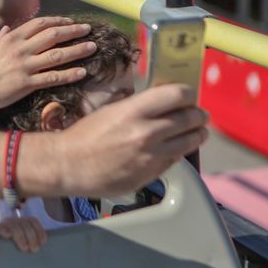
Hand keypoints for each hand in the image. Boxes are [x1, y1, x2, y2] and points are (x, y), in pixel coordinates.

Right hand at [0, 16, 95, 127]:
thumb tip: (7, 29)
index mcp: (9, 39)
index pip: (39, 24)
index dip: (57, 21)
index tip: (70, 22)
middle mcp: (18, 50)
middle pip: (52, 35)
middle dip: (73, 31)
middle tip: (88, 30)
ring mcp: (23, 67)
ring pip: (57, 55)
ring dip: (77, 50)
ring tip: (92, 47)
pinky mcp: (25, 84)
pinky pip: (53, 77)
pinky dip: (69, 74)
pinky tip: (82, 72)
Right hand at [0, 217, 46, 252]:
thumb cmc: (12, 251)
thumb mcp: (24, 246)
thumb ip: (32, 244)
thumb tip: (45, 247)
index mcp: (22, 223)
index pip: (33, 221)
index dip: (39, 230)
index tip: (43, 242)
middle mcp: (13, 221)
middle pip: (25, 224)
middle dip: (32, 236)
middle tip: (34, 250)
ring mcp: (2, 224)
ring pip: (13, 225)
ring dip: (21, 236)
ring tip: (24, 248)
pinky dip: (3, 230)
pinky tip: (8, 235)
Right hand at [31, 84, 208, 197]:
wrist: (67, 165)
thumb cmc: (83, 137)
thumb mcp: (111, 111)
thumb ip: (139, 107)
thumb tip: (163, 103)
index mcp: (133, 111)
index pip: (177, 95)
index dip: (188, 93)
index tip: (189, 94)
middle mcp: (145, 133)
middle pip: (189, 118)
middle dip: (198, 114)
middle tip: (200, 114)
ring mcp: (150, 156)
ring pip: (189, 141)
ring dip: (197, 134)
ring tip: (198, 131)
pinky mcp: (151, 174)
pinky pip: (176, 159)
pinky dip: (180, 151)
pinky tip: (176, 147)